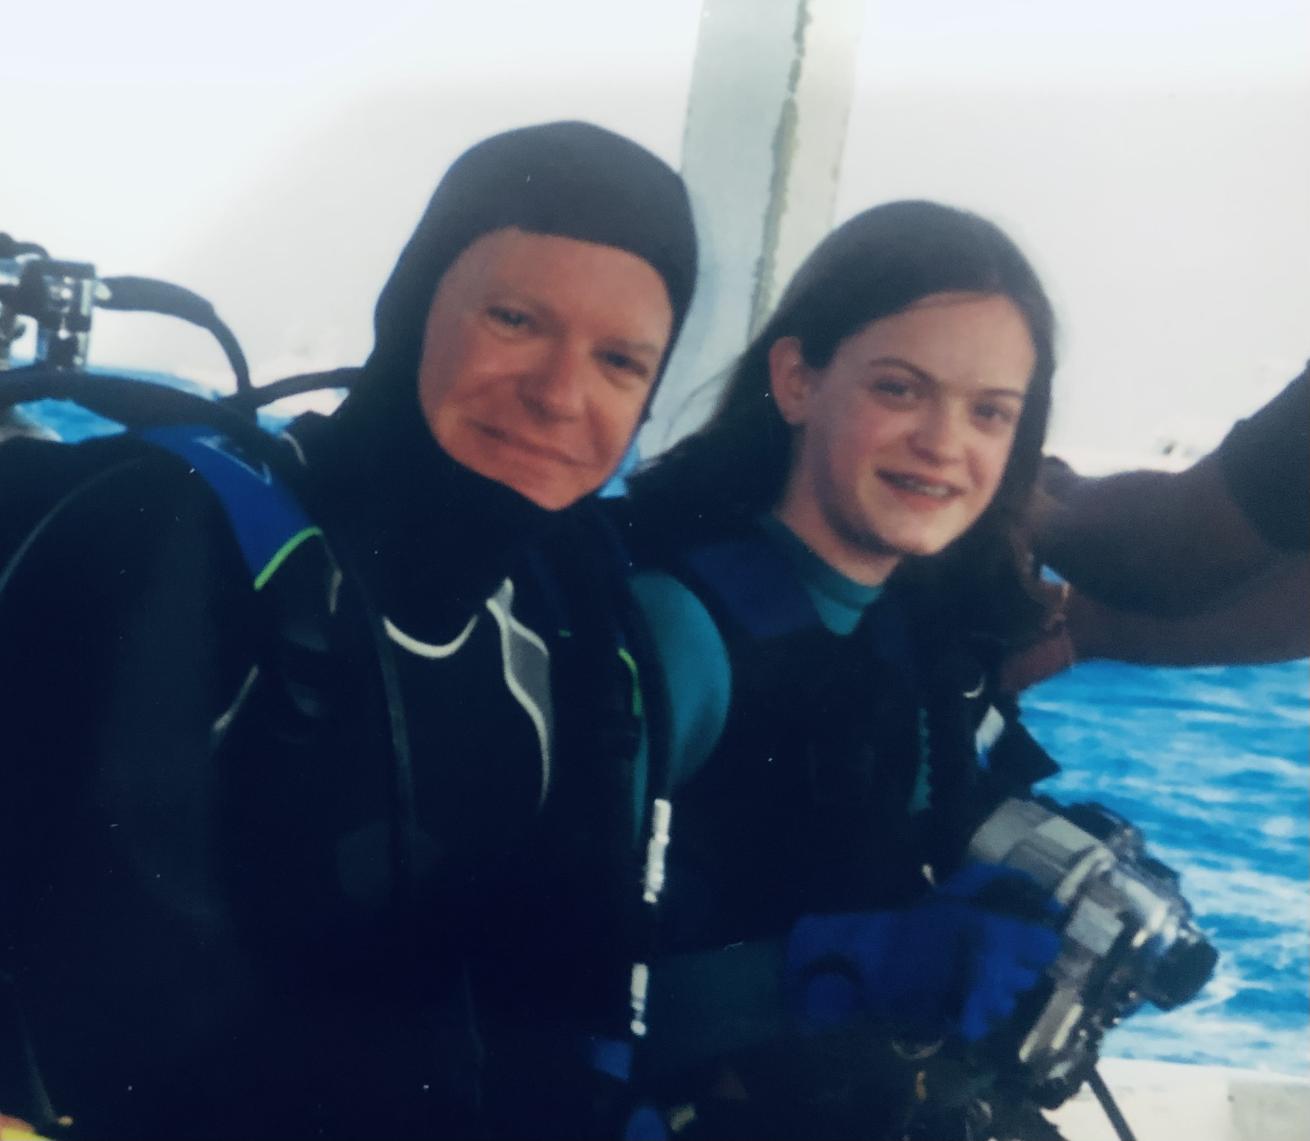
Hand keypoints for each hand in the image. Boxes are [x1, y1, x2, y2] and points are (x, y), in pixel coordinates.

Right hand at [784, 865, 1061, 1043]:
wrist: (879, 961)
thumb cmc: (920, 920)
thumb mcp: (962, 886)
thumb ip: (1006, 882)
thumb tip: (1048, 900)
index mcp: (998, 934)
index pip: (1048, 946)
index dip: (1037, 941)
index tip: (1022, 937)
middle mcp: (999, 970)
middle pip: (1030, 975)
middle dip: (1015, 965)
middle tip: (990, 954)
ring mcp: (986, 1003)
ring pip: (1012, 999)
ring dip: (998, 989)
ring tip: (972, 975)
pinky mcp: (972, 1026)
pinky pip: (992, 1020)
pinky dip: (981, 1010)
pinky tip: (962, 995)